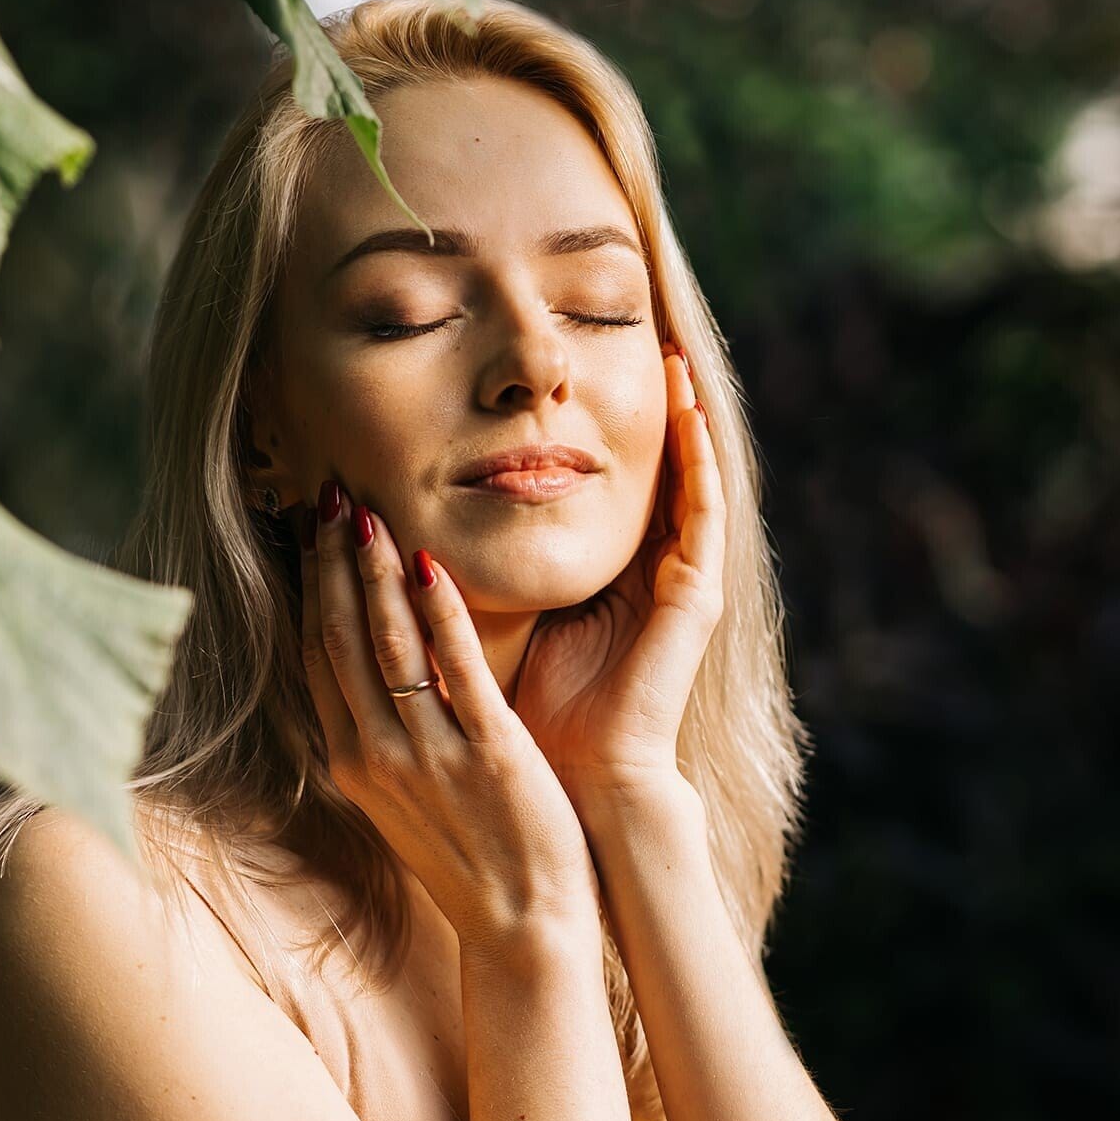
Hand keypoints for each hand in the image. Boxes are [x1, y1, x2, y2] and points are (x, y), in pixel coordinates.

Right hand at [297, 479, 602, 948]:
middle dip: (332, 563)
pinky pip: (455, 670)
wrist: (523, 925)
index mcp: (354, 763)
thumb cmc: (470, 856)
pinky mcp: (489, 753)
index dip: (310, 587)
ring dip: (374, 573)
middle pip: (339, 639)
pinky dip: (438, 614)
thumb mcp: (404, 798)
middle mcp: (378, 755)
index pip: (316, 656)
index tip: (309, 531)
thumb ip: (381, 736)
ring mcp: (430, 755)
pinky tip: (430, 564)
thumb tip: (363, 674)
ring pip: (386, 646)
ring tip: (367, 513)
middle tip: (331, 496)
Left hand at [512, 343, 722, 823]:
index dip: (600, 433)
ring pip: (690, 483)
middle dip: (650, 411)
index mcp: (606, 581)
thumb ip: (479, 579)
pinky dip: (702, 463)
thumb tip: (414, 533)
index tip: (584, 375)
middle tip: (647, 336)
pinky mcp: (693, 599)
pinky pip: (705, 517)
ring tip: (674, 356)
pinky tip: (692, 414)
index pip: (609, 489)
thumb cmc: (532, 719)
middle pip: (654, 475)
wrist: (577, 784)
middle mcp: (647, 575)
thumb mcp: (500, 626)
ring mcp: (679, 585)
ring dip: (684, 419)